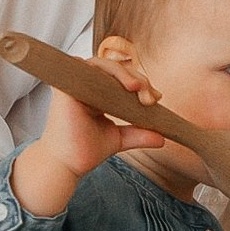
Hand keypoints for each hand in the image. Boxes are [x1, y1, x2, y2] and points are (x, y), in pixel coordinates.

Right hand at [14, 53, 164, 214]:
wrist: (68, 165)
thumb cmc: (85, 151)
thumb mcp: (119, 139)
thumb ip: (139, 134)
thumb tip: (163, 138)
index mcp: (96, 94)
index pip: (121, 80)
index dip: (141, 84)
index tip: (155, 98)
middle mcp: (85, 86)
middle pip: (115, 70)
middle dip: (138, 79)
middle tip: (150, 98)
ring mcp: (75, 84)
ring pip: (103, 65)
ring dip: (124, 73)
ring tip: (138, 88)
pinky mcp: (66, 86)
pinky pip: (85, 66)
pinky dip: (105, 70)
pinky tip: (122, 83)